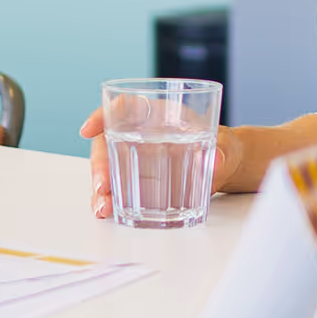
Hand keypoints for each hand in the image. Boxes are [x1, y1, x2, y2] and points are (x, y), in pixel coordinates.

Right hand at [79, 107, 241, 218]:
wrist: (226, 168)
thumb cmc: (223, 147)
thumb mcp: (227, 146)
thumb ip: (224, 151)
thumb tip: (216, 160)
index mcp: (160, 114)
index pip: (125, 106)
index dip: (102, 114)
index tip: (89, 130)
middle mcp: (141, 134)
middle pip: (108, 142)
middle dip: (99, 164)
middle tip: (101, 186)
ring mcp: (136, 158)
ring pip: (107, 168)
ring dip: (99, 189)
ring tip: (103, 207)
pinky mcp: (138, 181)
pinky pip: (116, 188)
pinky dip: (109, 200)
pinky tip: (107, 211)